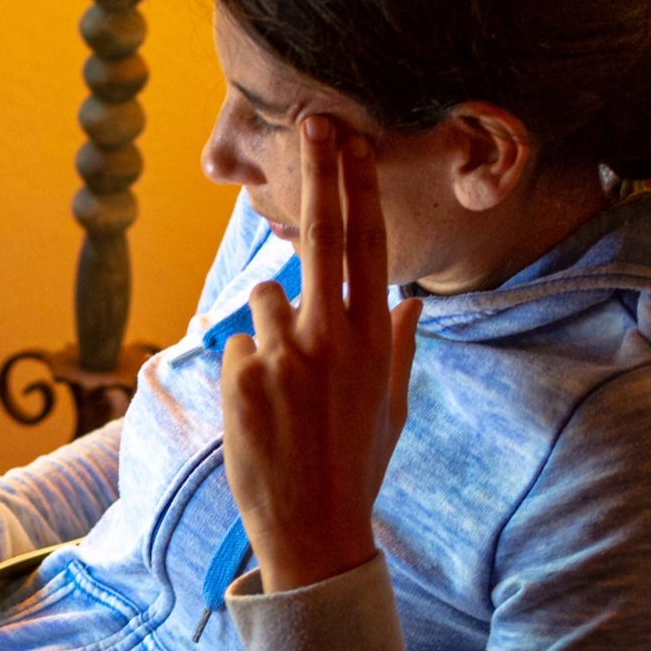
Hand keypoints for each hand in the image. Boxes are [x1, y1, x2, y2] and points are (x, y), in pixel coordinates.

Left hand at [222, 116, 421, 592]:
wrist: (313, 528)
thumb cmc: (357, 464)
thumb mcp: (392, 405)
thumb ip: (399, 345)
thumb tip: (412, 300)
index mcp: (375, 340)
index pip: (369, 246)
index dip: (359, 188)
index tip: (352, 141)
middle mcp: (333, 336)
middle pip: (324, 234)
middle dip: (320, 173)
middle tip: (315, 122)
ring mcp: (285, 353)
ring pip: (265, 301)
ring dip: (270, 332)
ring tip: (287, 393)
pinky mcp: (243, 374)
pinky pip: (239, 346)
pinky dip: (246, 370)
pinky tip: (262, 414)